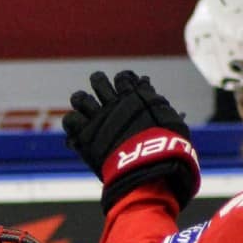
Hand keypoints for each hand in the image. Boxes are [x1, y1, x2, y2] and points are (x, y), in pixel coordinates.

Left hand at [63, 71, 199, 211]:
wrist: (149, 164)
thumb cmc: (167, 146)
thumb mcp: (171, 121)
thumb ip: (159, 106)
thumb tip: (147, 89)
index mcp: (135, 96)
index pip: (123, 78)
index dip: (123, 81)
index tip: (124, 90)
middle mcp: (114, 103)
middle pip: (98, 81)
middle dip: (98, 84)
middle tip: (100, 93)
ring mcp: (98, 118)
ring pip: (80, 98)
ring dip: (81, 101)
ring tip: (84, 107)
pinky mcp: (86, 135)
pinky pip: (71, 121)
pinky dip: (73, 124)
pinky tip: (78, 128)